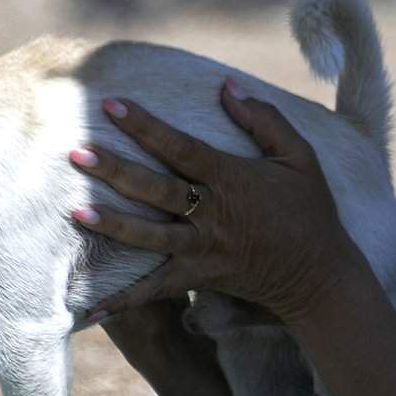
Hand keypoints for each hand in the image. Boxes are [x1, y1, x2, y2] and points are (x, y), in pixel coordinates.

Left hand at [70, 77, 358, 323]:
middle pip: (156, 189)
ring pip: (149, 238)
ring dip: (112, 225)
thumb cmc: (310, 210)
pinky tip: (85, 309)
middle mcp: (211, 214)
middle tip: (76, 152)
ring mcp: (202, 250)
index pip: (180, 146)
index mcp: (231, 178)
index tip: (111, 104)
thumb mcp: (300, 156)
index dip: (145, 125)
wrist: (320, 274)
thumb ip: (264, 119)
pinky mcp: (198, 278)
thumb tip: (227, 86)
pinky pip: (153, 291)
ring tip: (75, 212)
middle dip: (115, 170)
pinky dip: (120, 302)